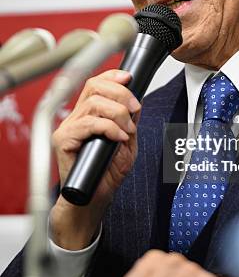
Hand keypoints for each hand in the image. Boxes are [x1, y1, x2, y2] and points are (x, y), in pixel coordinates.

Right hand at [50, 69, 140, 249]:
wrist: (93, 199)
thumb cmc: (105, 175)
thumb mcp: (127, 144)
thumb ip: (130, 122)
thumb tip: (136, 103)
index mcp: (88, 114)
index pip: (96, 83)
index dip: (112, 76)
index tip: (129, 78)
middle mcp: (76, 118)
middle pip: (94, 86)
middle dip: (120, 94)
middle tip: (134, 109)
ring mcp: (68, 128)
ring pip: (93, 103)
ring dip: (118, 114)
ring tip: (127, 131)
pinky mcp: (63, 140)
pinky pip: (88, 124)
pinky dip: (109, 128)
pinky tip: (118, 138)